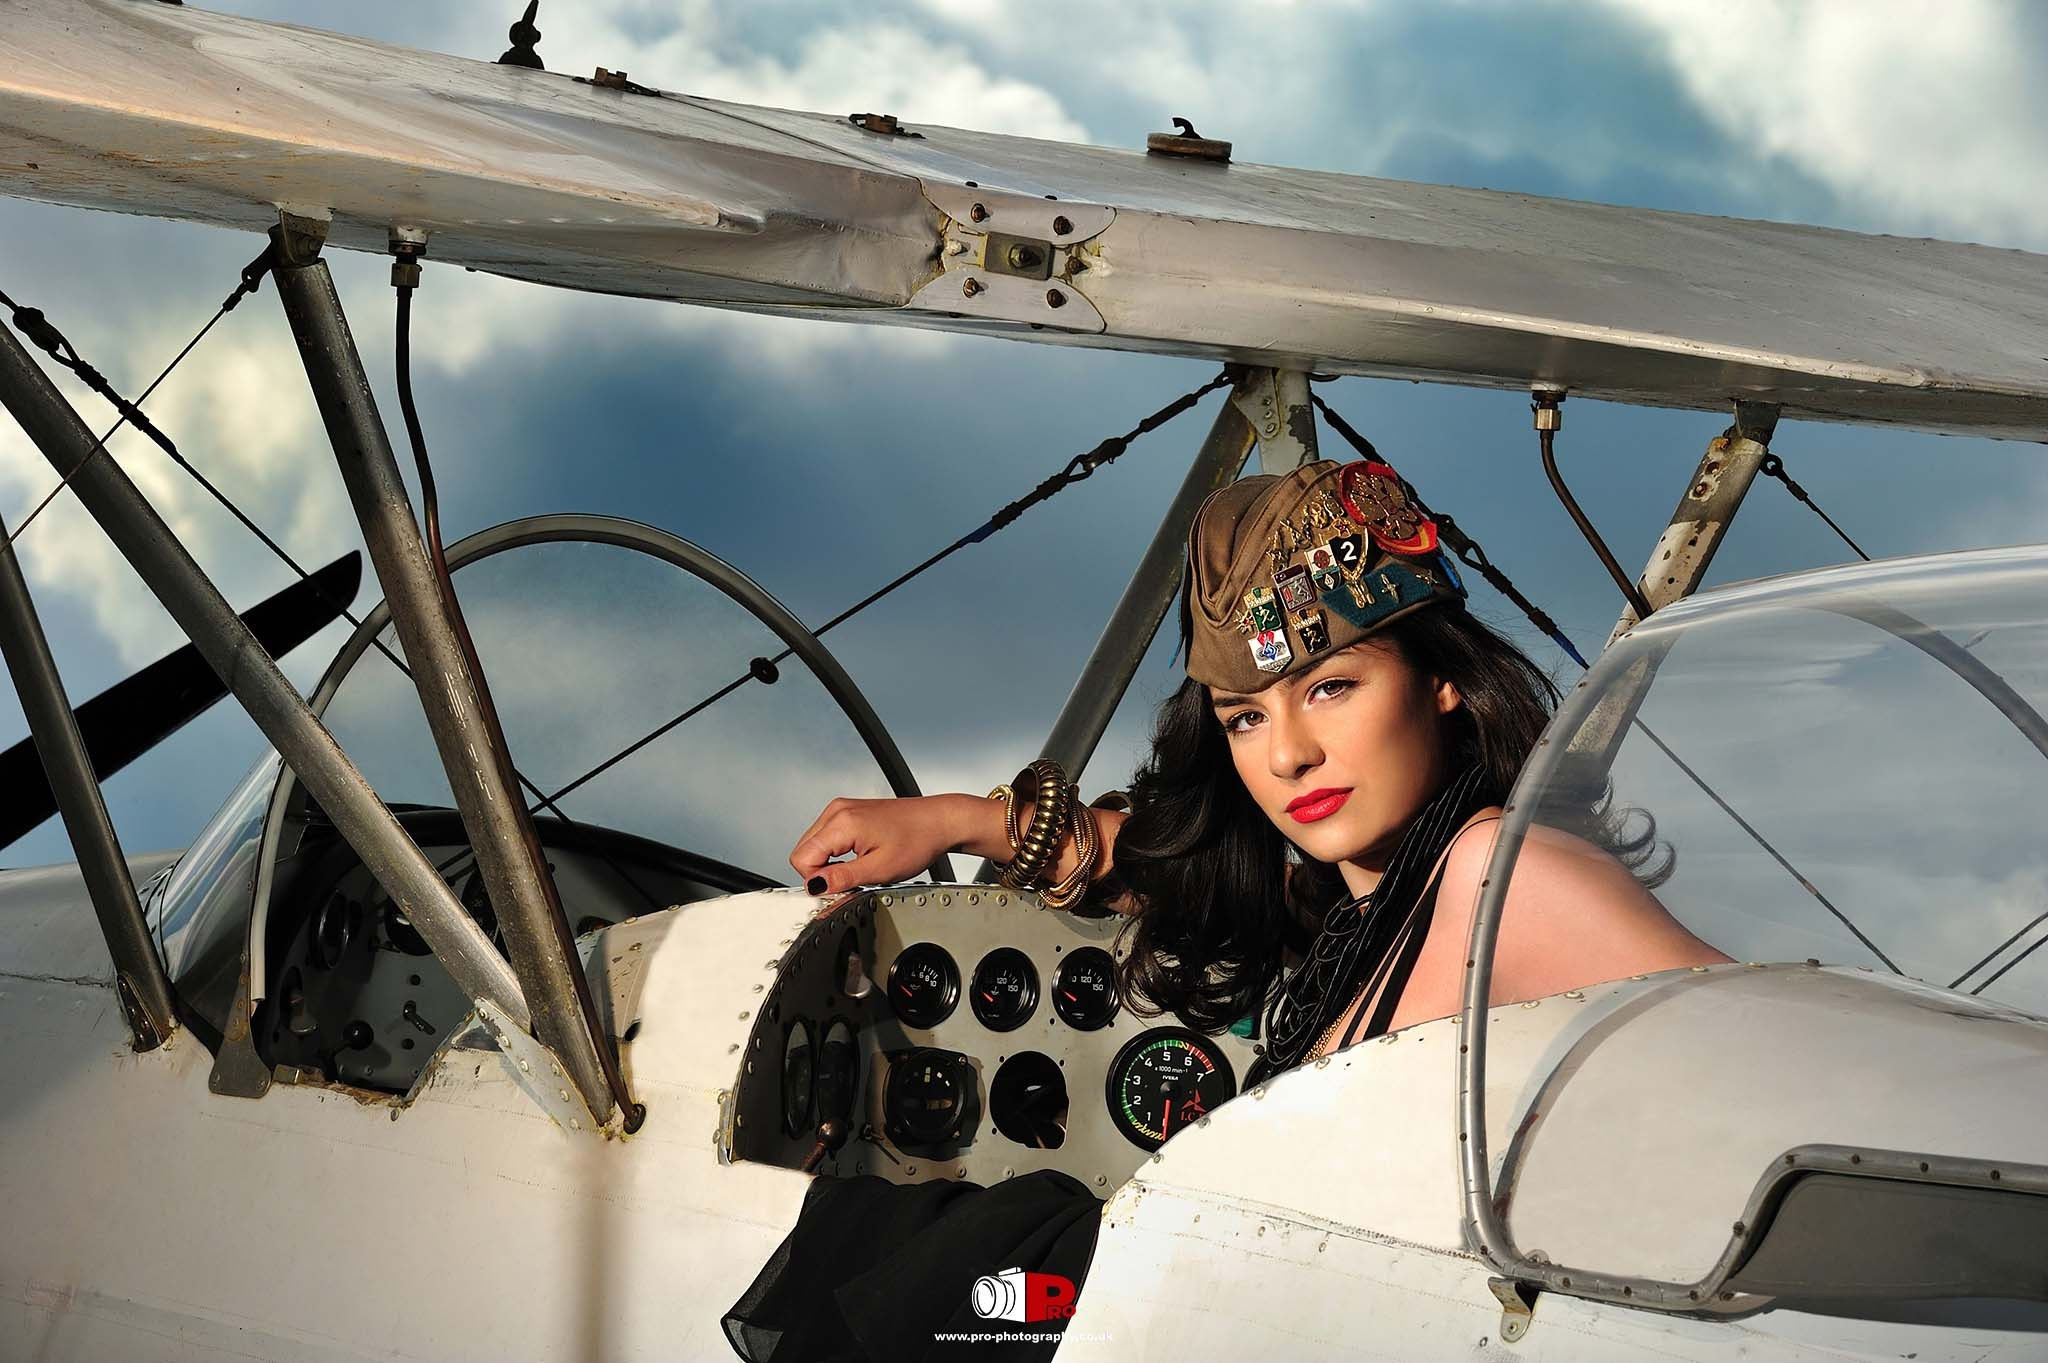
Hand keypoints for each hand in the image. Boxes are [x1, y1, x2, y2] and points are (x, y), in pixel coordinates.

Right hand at [790, 794, 989, 895]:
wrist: (939, 821)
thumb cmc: (918, 839)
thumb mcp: (880, 869)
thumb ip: (842, 878)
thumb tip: (815, 887)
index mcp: (841, 822)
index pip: (801, 859)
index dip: (818, 880)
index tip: (840, 886)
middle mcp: (837, 811)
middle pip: (803, 851)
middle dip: (822, 872)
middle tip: (853, 877)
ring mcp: (841, 808)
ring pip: (813, 845)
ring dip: (829, 862)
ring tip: (859, 865)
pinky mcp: (848, 811)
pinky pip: (826, 838)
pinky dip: (836, 852)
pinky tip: (859, 855)